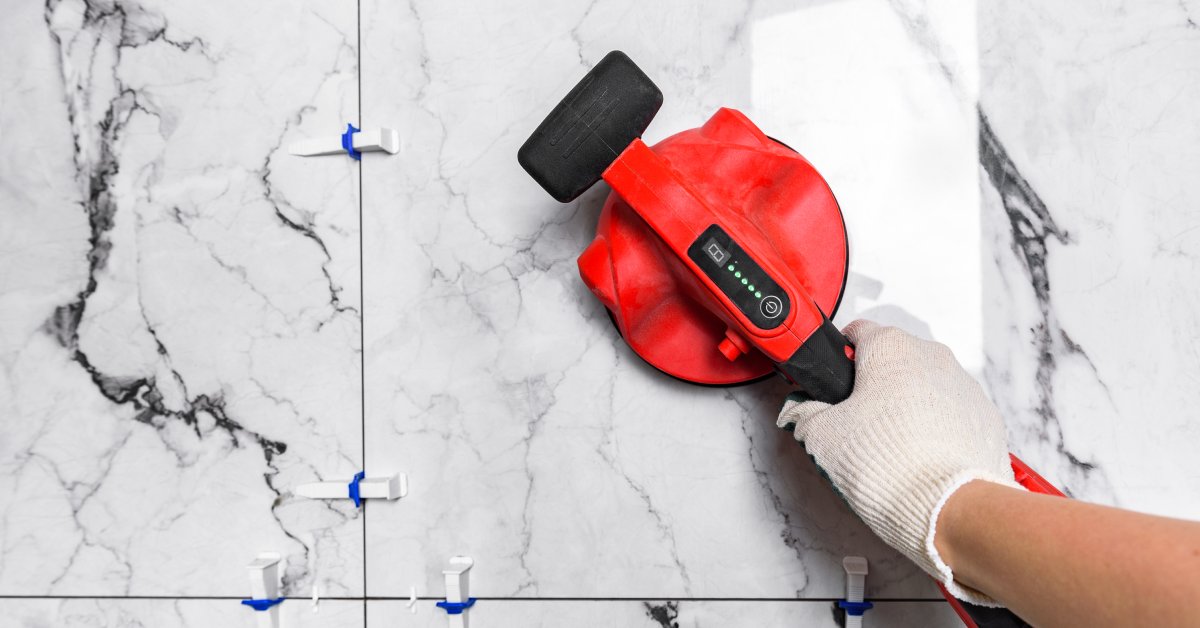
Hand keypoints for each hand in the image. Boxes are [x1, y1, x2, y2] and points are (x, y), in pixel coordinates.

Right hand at [777, 320, 1020, 604]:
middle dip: (874, 386)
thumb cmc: (892, 466)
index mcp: (890, 348)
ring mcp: (964, 386)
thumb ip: (804, 414)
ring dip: (906, 407)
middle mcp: (932, 357)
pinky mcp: (985, 416)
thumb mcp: (822, 438)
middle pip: (892, 360)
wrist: (951, 508)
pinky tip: (920, 458)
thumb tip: (800, 411)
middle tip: (855, 423)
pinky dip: (935, 429)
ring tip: (890, 448)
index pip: (856, 332)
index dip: (837, 358)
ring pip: (924, 386)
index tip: (831, 381)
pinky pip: (951, 413)